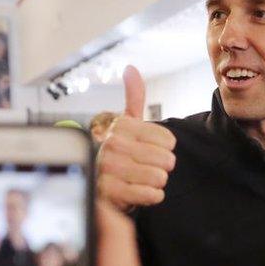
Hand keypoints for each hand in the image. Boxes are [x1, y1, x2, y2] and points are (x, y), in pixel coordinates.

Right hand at [96, 66, 176, 209]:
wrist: (96, 183)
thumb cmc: (116, 153)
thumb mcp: (125, 123)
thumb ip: (133, 97)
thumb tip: (131, 69)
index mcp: (121, 126)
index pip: (168, 141)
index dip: (164, 149)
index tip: (148, 150)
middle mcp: (114, 145)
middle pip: (166, 160)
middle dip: (161, 167)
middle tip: (145, 167)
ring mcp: (111, 169)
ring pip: (160, 178)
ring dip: (155, 183)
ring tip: (140, 180)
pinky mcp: (112, 192)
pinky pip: (152, 195)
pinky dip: (151, 196)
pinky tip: (138, 191)